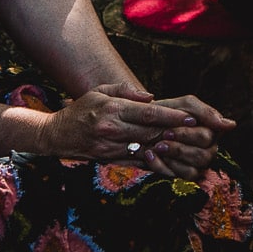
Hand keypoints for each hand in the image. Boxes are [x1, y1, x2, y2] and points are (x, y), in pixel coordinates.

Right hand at [38, 84, 233, 174]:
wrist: (56, 134)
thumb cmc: (81, 108)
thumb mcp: (100, 90)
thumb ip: (126, 91)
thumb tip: (151, 97)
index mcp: (113, 110)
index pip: (148, 114)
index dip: (171, 117)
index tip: (190, 118)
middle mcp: (112, 130)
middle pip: (150, 133)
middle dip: (174, 133)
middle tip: (196, 132)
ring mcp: (109, 148)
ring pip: (144, 149)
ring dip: (166, 147)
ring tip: (186, 144)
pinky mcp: (107, 160)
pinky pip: (134, 161)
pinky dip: (151, 160)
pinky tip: (167, 158)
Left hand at [139, 95, 234, 177]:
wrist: (147, 124)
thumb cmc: (168, 112)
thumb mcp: (185, 105)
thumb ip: (206, 112)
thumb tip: (231, 125)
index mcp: (213, 130)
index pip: (207, 137)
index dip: (186, 136)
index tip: (167, 131)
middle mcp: (210, 148)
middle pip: (203, 155)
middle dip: (178, 149)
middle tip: (161, 141)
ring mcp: (199, 164)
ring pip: (195, 168)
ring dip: (172, 158)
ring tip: (156, 148)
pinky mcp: (187, 175)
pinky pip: (182, 178)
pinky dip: (164, 168)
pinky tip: (151, 157)